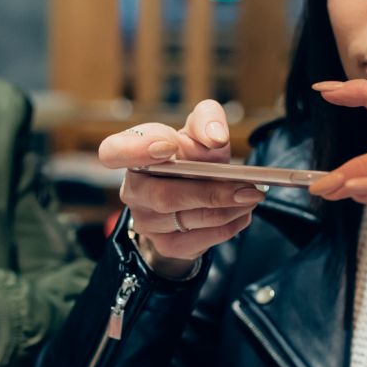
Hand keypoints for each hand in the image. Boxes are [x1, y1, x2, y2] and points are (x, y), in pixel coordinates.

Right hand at [99, 98, 264, 265]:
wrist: (189, 199)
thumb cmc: (190, 158)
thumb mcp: (198, 132)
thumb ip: (206, 121)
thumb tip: (215, 137)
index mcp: (130, 154)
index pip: (114, 152)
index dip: (137, 150)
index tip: (169, 147)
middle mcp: (133, 190)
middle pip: (165, 195)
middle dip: (211, 191)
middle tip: (248, 187)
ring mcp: (146, 222)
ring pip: (187, 218)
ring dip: (227, 208)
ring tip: (252, 196)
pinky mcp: (166, 245)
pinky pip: (199, 240)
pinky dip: (228, 226)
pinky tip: (242, 214)